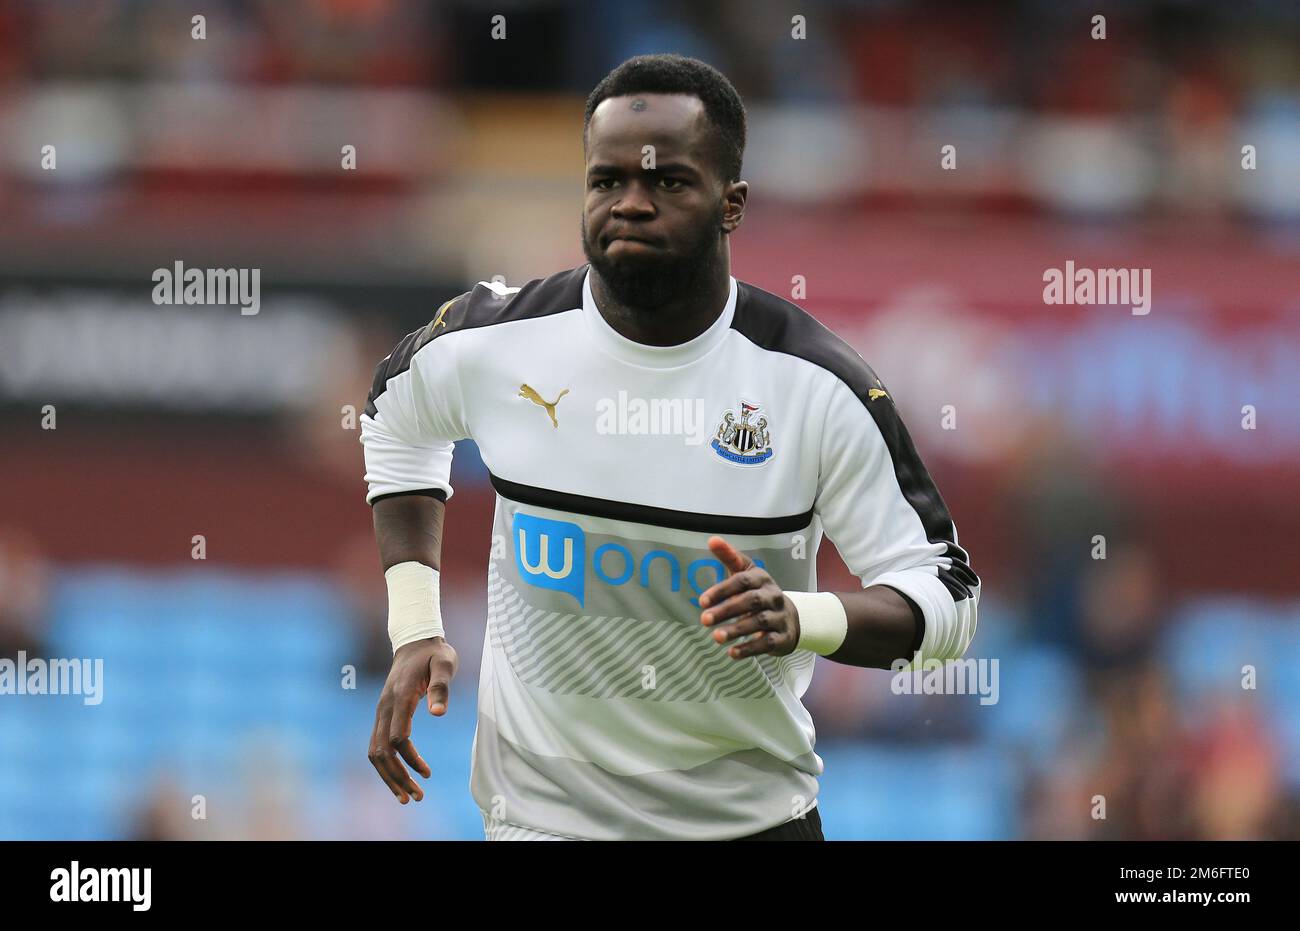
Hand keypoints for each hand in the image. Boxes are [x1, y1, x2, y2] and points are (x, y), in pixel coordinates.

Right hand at [367, 637, 457, 803]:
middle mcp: (385, 706)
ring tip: (407, 796)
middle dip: (397, 777)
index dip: (410, 759)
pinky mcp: (382, 714)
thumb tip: (438, 714)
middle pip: (381, 751)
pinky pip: (377, 744)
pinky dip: (386, 765)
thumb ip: (441, 687)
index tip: (427, 773)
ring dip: (389, 776)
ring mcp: (380, 711)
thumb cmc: (434, 653)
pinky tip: (400, 777)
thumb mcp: (445, 663)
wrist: (415, 640)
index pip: (397, 737)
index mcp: (400, 696)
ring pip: (375, 751)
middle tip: (417, 798)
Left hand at [698, 536, 799, 658]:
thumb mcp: (746, 574)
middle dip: (727, 610)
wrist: (790, 617)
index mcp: (762, 579)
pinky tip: (732, 653)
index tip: (702, 601)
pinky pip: (767, 643)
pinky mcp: (783, 637)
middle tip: (704, 619)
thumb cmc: (759, 593)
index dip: (722, 590)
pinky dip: (749, 648)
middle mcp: (773, 596)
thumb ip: (729, 557)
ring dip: (736, 630)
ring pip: (759, 622)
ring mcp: (780, 617)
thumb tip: (712, 539)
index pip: (742, 580)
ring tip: (716, 637)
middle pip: (751, 601)